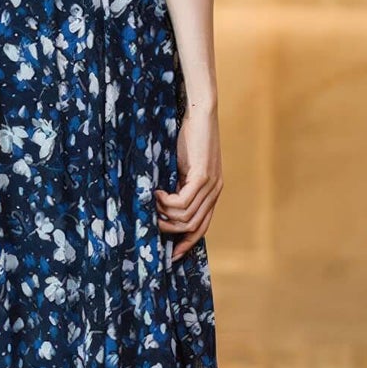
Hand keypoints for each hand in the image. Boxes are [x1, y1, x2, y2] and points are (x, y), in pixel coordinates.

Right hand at [155, 100, 222, 260]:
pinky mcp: (203, 176)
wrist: (200, 113)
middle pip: (193, 226)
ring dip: (165, 214)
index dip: (186, 243)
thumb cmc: (188, 137)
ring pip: (186, 216)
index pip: (201, 228)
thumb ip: (179, 186)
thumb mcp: (183, 167)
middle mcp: (215, 192)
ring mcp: (211, 185)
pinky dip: (167, 202)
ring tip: (152, 201)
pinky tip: (157, 192)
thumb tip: (161, 207)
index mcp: (212, 192)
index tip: (170, 254)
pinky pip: (183, 202)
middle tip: (151, 220)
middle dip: (170, 230)